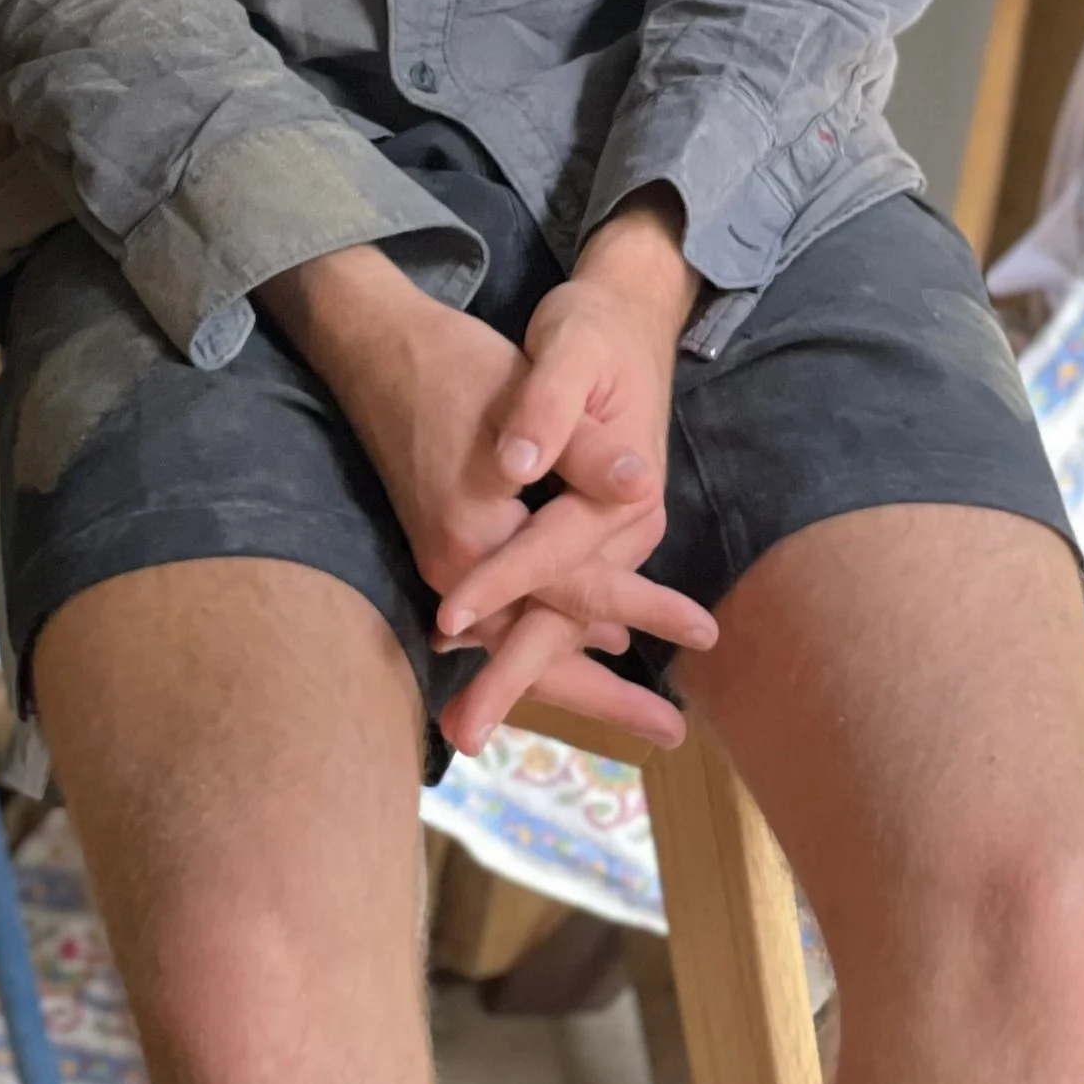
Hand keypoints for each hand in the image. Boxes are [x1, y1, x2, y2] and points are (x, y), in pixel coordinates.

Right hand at [261, 244, 711, 739]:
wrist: (378, 349)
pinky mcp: (447, 555)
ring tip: (642, 715)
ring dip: (575, 678)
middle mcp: (454, 569)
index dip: (643, 606)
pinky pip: (500, 621)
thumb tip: (641, 485)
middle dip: (604, 696)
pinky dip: (544, 641)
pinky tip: (588, 646)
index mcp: (475, 538)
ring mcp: (445, 568)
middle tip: (673, 735)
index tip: (705, 629)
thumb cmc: (457, 365)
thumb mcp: (526, 395)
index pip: (572, 588)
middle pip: (536, 650)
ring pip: (517, 644)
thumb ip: (583, 451)